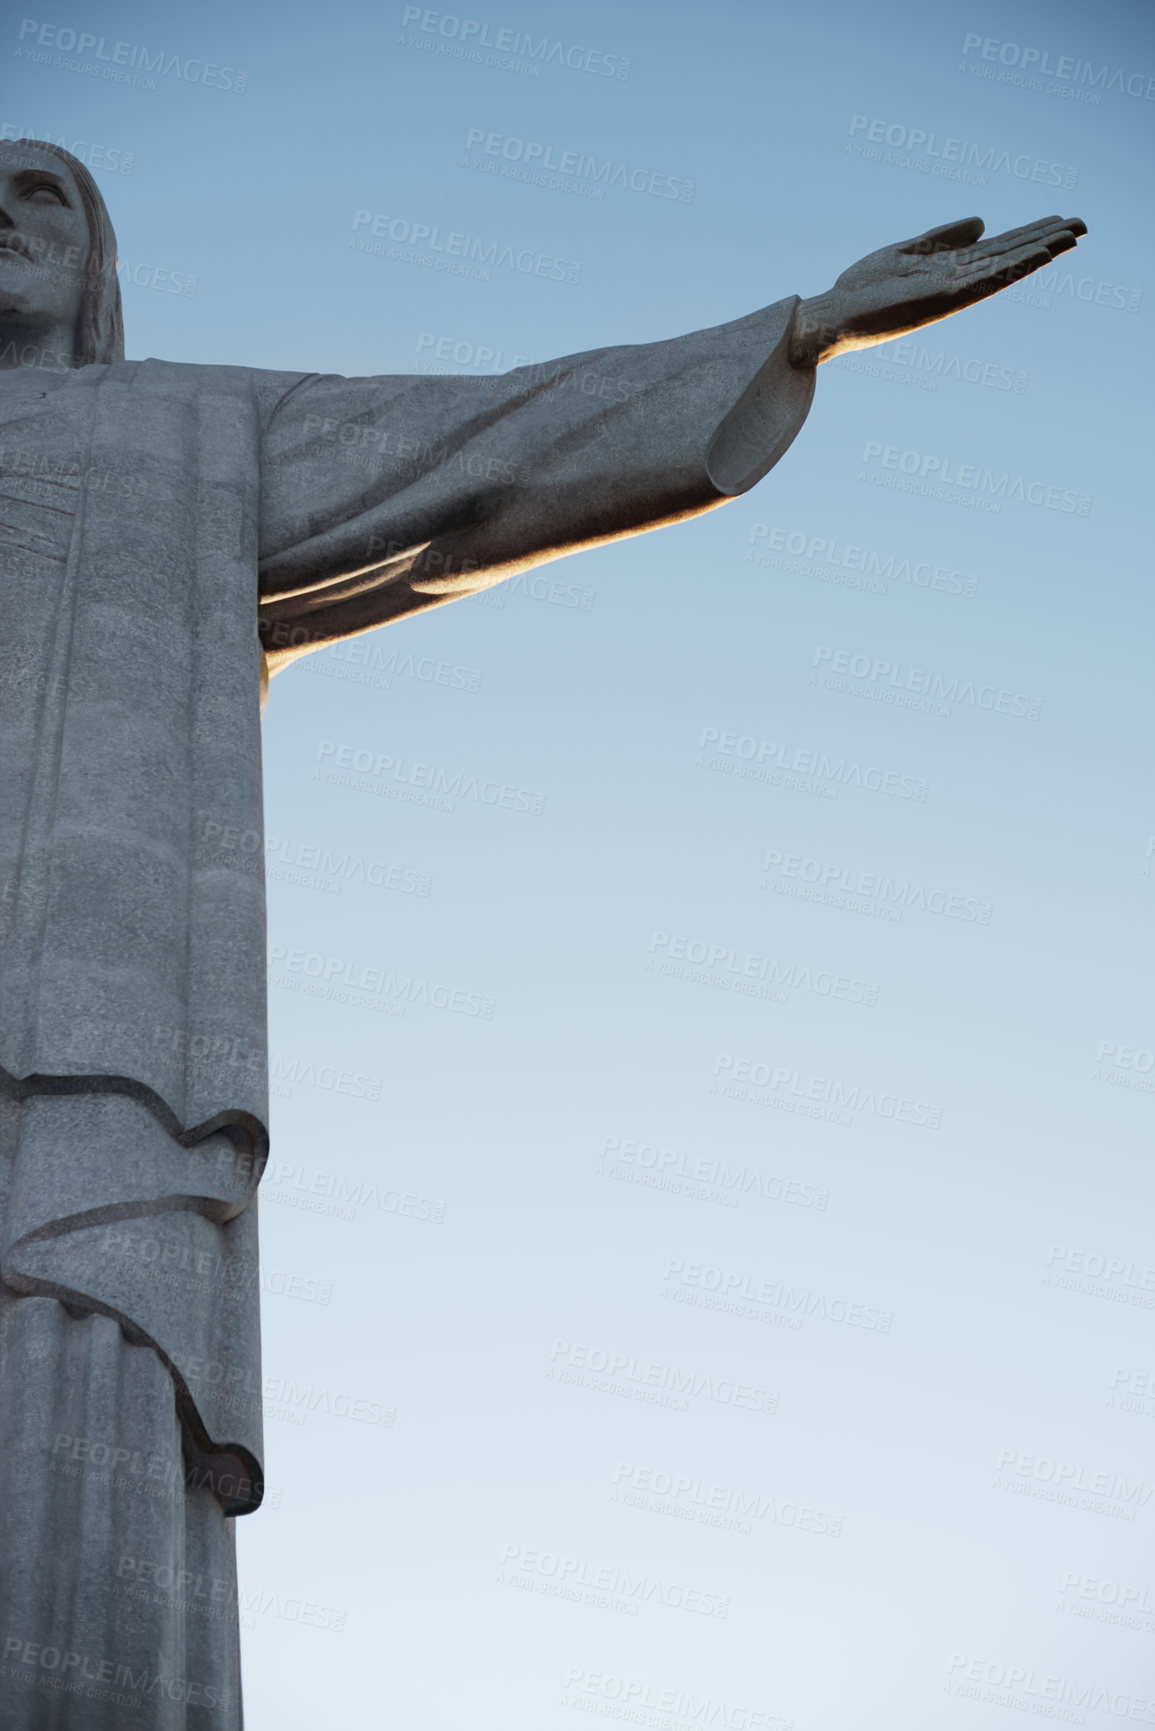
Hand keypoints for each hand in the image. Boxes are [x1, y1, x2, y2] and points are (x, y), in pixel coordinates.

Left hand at [789, 214, 1086, 365]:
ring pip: (1006, 267)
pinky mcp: (943, 299)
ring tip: (1072, 235)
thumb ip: (943, 237)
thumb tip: (983, 221)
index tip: (1058, 219)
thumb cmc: (860, 289)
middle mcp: (956, 282)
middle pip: (1010, 256)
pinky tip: (1039, 254)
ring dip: (1040, 251)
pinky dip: (1015, 267)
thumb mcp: (906, 250)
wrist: (832, 316)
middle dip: (1045, 240)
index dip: (1028, 233)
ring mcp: (952, 291)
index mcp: (948, 269)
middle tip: (1084, 225)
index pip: (997, 248)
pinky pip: (987, 281)